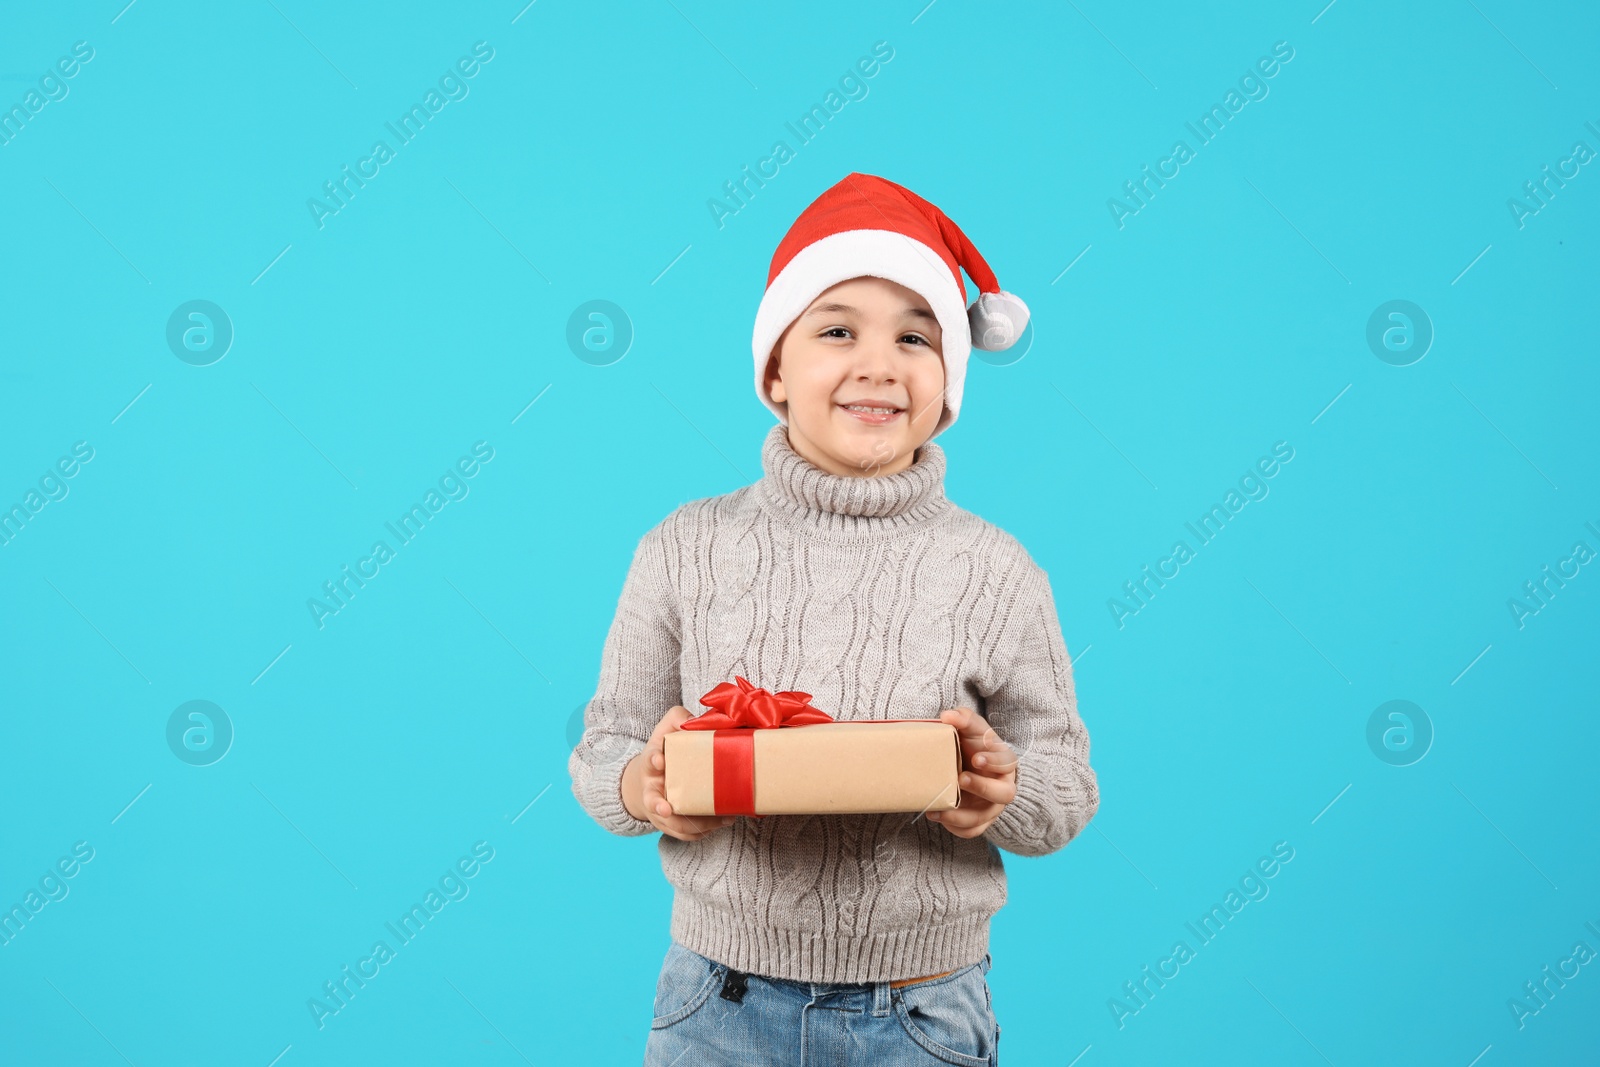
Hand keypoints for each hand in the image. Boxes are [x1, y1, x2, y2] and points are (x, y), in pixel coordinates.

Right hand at [623, 705, 738, 841]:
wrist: (653, 778)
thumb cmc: (665, 751)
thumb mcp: (667, 730)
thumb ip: (678, 719)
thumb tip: (695, 720)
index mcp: (652, 765)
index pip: (648, 761)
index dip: (653, 761)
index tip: (659, 760)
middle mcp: (653, 790)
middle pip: (652, 802)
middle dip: (658, 807)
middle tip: (665, 809)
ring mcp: (662, 810)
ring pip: (674, 824)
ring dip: (694, 824)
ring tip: (721, 818)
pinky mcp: (673, 824)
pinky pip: (687, 834)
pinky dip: (705, 831)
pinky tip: (725, 821)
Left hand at [927, 707, 1017, 838]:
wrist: (972, 766)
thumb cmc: (973, 745)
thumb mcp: (972, 729)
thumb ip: (963, 718)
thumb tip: (948, 716)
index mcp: (1004, 762)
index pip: (1007, 762)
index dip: (994, 762)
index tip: (977, 758)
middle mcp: (1002, 787)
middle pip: (1003, 795)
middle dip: (982, 788)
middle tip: (961, 779)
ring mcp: (992, 807)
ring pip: (984, 818)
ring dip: (961, 815)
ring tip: (937, 809)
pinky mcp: (979, 820)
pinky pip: (971, 831)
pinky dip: (955, 828)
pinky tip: (939, 817)